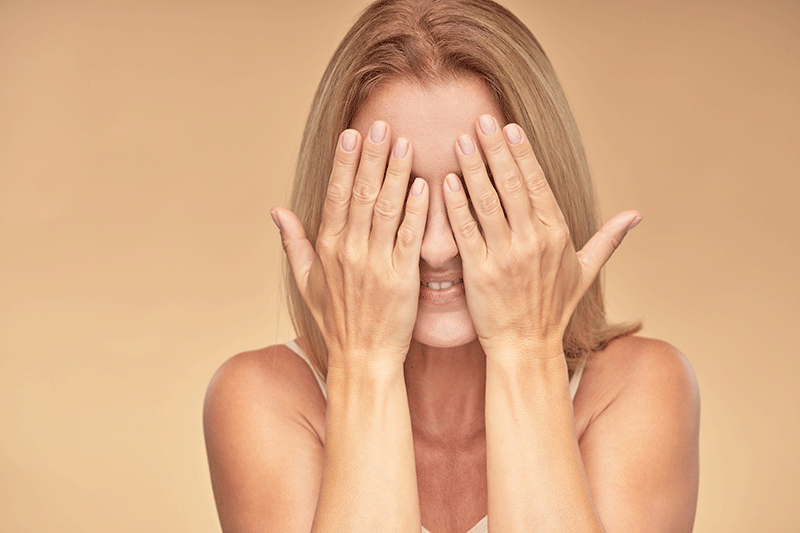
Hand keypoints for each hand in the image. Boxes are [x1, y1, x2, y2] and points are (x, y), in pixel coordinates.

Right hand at [271, 122, 428, 368]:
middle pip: (361, 194)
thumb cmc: (336, 319)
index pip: (336, 195)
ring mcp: (375, 264)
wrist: (362, 358)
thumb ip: (293, 243)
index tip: (353, 133)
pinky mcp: (402, 278)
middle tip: (384, 125)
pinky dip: (417, 210)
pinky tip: (426, 184)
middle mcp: (349, 252)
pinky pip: (409, 237)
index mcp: (328, 248)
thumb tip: (276, 210)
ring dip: (396, 174)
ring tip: (406, 143)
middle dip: (373, 157)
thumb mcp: (306, 282)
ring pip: (386, 209)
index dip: (345, 163)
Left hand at [443, 114, 641, 358]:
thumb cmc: (554, 308)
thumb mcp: (586, 272)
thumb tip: (637, 215)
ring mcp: (505, 256)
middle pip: (511, 184)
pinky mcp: (479, 272)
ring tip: (460, 140)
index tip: (509, 127)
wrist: (526, 347)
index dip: (522, 153)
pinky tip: (445, 181)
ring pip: (487, 202)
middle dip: (495, 149)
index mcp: (556, 234)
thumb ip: (608, 239)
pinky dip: (456, 205)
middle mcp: (533, 241)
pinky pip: (466, 231)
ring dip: (473, 168)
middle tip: (480, 119)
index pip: (537, 183)